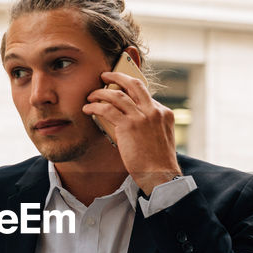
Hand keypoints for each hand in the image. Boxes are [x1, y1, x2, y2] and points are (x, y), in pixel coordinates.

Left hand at [84, 70, 181, 195]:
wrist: (160, 176)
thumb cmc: (158, 163)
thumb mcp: (160, 139)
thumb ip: (149, 126)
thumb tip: (129, 122)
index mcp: (164, 113)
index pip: (145, 95)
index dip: (129, 92)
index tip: (118, 92)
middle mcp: (154, 111)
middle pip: (134, 84)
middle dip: (117, 76)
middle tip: (105, 75)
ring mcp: (142, 117)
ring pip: (117, 94)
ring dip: (101, 92)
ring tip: (91, 95)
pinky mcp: (129, 126)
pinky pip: (107, 109)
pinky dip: (95, 107)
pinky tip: (87, 109)